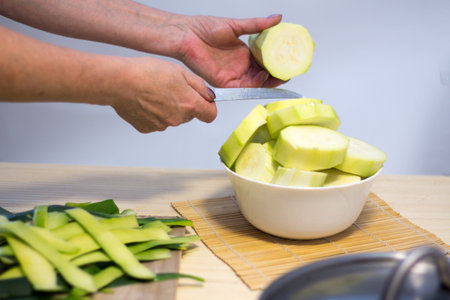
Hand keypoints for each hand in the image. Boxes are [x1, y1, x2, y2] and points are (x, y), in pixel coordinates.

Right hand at [110, 57, 216, 132]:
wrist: (120, 82)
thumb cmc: (147, 73)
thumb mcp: (180, 71)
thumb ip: (200, 86)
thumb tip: (209, 96)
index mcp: (189, 105)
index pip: (210, 115)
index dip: (209, 106)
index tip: (204, 100)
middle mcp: (177, 119)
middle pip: (190, 115)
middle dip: (185, 103)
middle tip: (171, 87)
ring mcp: (162, 125)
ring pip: (172, 117)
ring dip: (169, 107)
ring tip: (155, 91)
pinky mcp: (147, 128)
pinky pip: (156, 121)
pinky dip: (154, 113)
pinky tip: (145, 100)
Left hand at [171, 14, 285, 87]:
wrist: (187, 34)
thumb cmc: (205, 28)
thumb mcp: (237, 25)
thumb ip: (257, 25)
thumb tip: (277, 18)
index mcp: (244, 53)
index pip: (265, 61)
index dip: (277, 63)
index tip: (289, 60)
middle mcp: (240, 65)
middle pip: (263, 75)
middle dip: (276, 75)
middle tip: (289, 71)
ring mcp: (233, 74)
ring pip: (255, 83)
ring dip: (268, 81)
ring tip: (280, 76)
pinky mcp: (224, 82)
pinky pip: (242, 87)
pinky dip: (254, 84)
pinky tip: (262, 77)